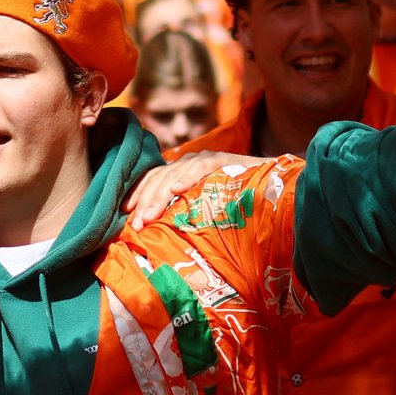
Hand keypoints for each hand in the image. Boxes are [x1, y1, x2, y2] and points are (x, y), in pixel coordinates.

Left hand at [123, 150, 254, 229]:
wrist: (270, 185)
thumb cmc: (235, 202)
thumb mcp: (203, 208)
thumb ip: (183, 212)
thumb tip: (157, 235)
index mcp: (181, 171)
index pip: (153, 178)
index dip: (138, 193)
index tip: (125, 212)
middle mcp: (190, 161)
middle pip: (160, 177)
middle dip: (146, 201)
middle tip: (136, 225)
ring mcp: (206, 159)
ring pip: (176, 174)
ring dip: (160, 196)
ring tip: (150, 216)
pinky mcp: (224, 160)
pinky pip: (203, 167)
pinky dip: (189, 177)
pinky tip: (178, 189)